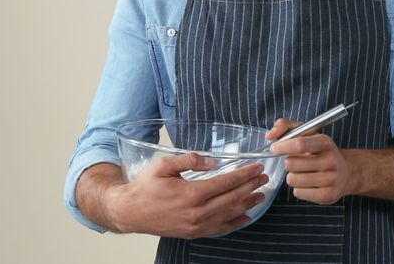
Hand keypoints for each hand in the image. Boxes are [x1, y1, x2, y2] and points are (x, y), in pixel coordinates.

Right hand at [107, 153, 267, 237]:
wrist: (130, 212)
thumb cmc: (145, 187)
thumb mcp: (163, 165)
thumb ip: (189, 160)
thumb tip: (211, 161)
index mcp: (192, 193)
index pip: (226, 182)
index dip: (244, 174)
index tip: (256, 167)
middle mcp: (197, 211)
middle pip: (232, 198)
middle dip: (251, 186)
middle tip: (263, 178)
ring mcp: (196, 225)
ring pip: (229, 214)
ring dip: (248, 203)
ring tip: (260, 194)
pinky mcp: (194, 233)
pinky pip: (220, 229)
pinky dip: (235, 223)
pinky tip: (246, 216)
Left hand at [268, 118, 355, 204]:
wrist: (347, 173)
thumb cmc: (321, 152)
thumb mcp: (308, 134)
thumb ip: (286, 127)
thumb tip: (270, 135)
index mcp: (326, 143)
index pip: (300, 144)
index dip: (283, 146)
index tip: (274, 148)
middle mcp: (331, 161)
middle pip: (292, 164)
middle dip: (288, 162)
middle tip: (295, 162)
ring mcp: (331, 179)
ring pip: (292, 179)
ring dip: (292, 176)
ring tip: (302, 173)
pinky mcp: (327, 195)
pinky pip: (298, 193)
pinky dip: (298, 188)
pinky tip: (307, 183)